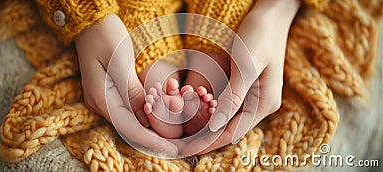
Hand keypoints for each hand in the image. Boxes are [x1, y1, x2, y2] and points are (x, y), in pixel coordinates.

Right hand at [75, 14, 177, 154]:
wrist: (91, 23)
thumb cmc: (105, 36)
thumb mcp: (121, 62)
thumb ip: (133, 92)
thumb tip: (146, 120)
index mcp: (102, 99)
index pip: (130, 130)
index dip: (153, 142)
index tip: (174, 150)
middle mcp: (102, 104)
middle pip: (131, 130)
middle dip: (156, 140)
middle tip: (181, 146)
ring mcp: (105, 100)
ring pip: (132, 123)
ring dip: (153, 130)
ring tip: (176, 137)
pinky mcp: (112, 94)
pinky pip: (131, 112)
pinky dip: (148, 117)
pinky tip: (163, 118)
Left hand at [183, 0, 300, 154]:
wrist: (271, 13)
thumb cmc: (260, 34)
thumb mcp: (246, 64)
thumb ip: (233, 96)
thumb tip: (216, 126)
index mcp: (265, 102)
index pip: (233, 131)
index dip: (209, 143)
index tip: (187, 151)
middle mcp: (262, 103)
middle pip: (230, 129)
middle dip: (205, 139)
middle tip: (180, 147)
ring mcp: (255, 96)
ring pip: (227, 119)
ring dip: (207, 128)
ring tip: (184, 136)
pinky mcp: (247, 87)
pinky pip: (227, 106)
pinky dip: (211, 113)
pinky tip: (196, 114)